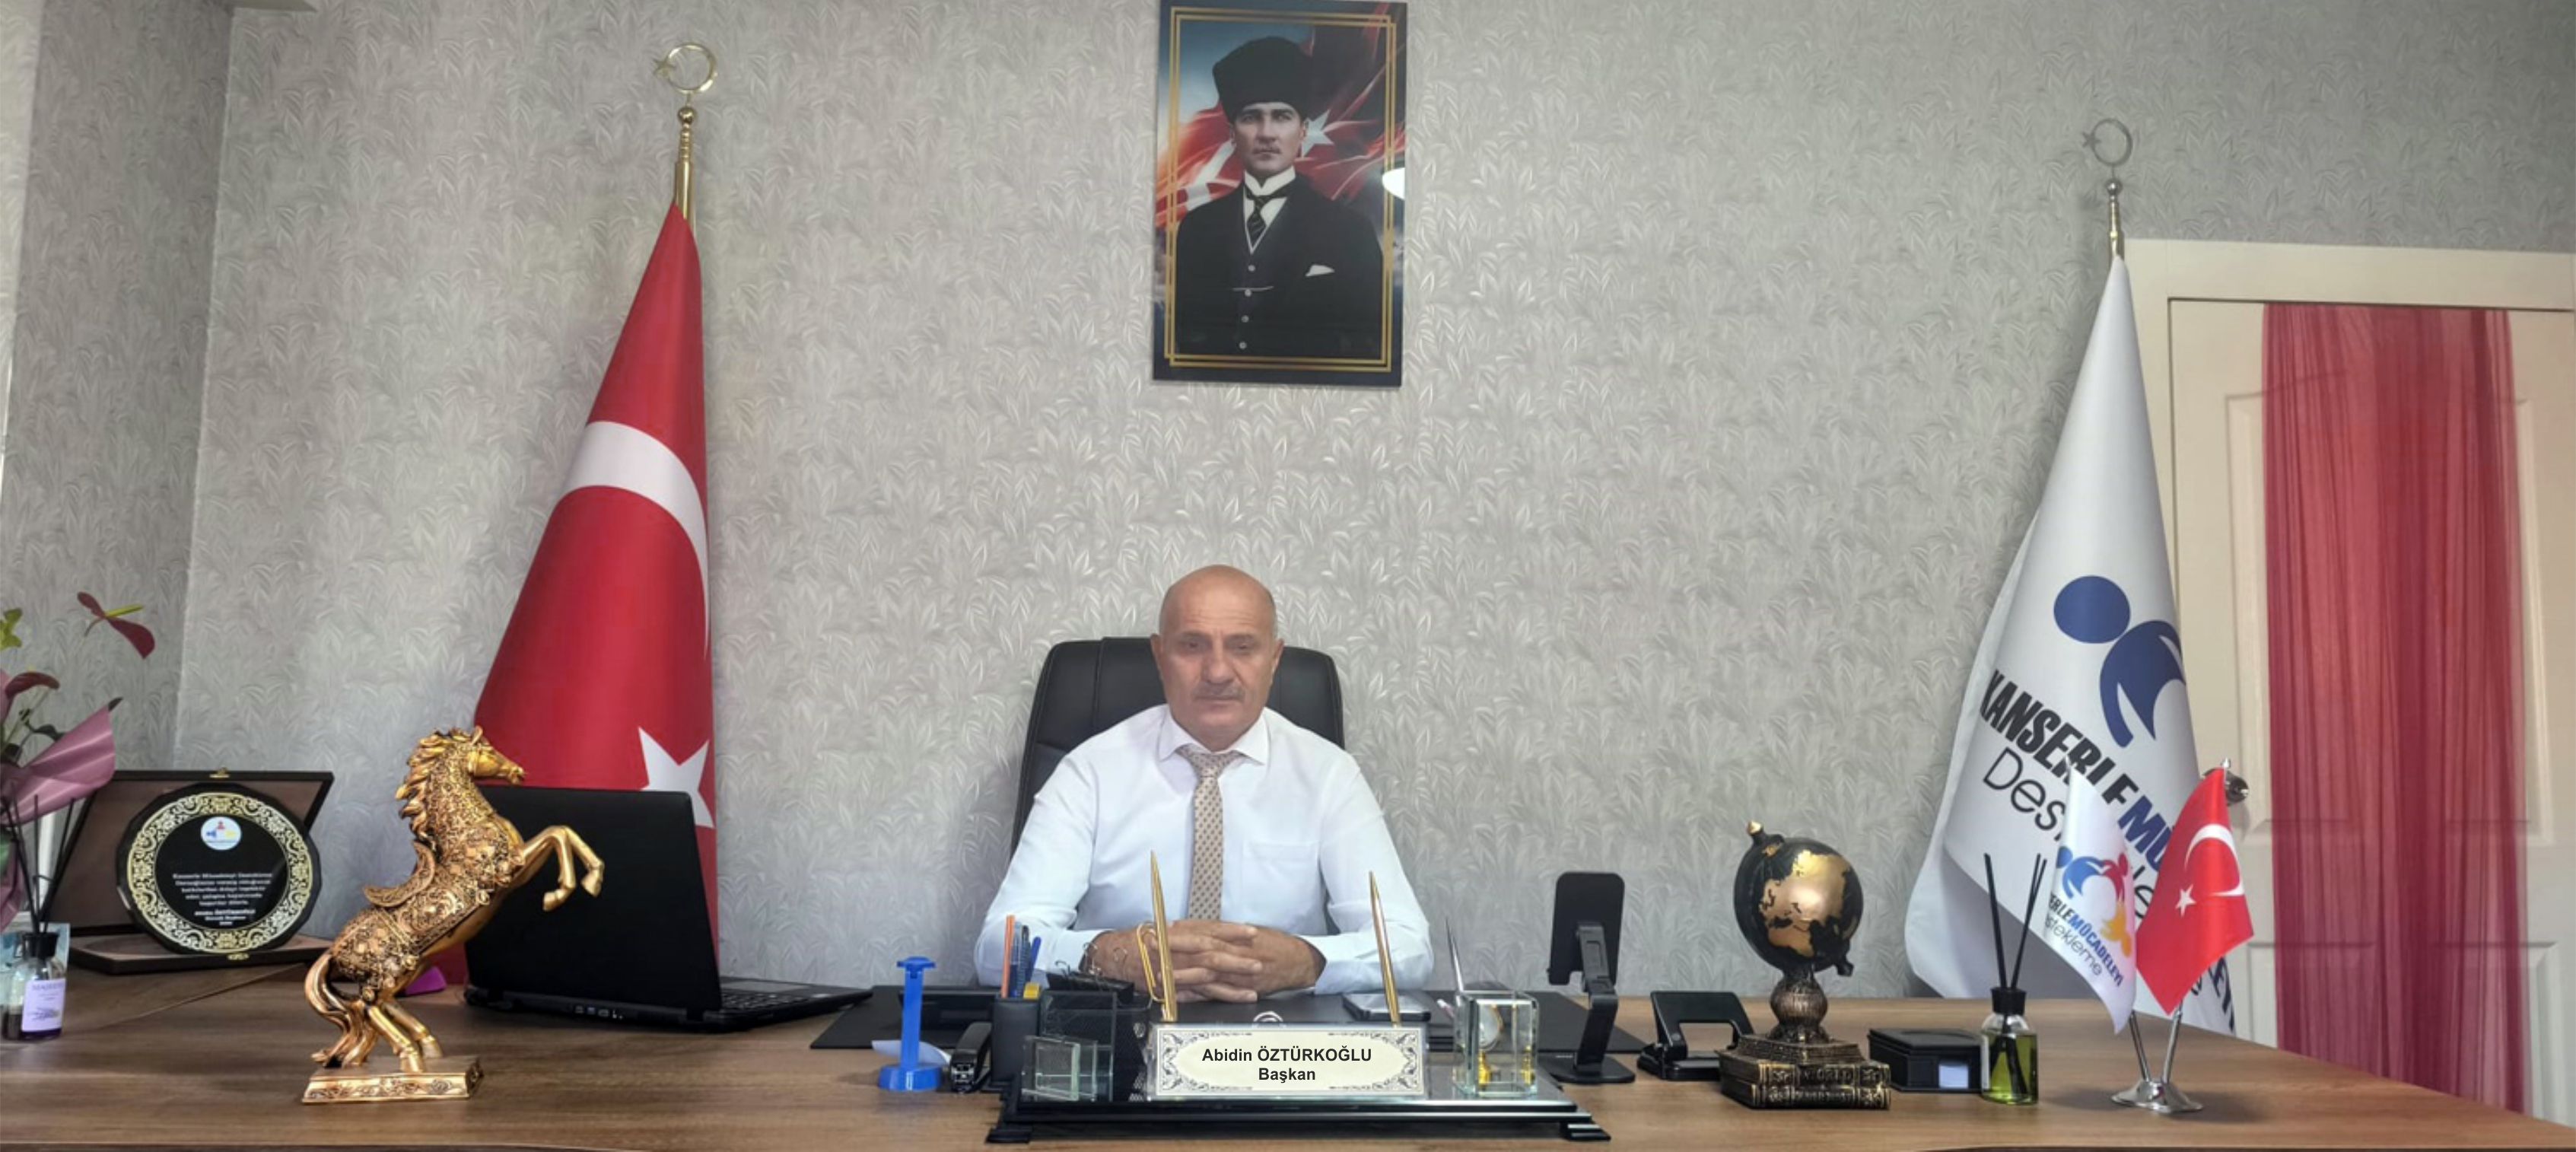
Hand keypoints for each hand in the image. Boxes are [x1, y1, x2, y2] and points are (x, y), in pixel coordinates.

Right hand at [1078, 920, 1260, 998]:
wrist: (1113, 958)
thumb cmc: (1139, 942)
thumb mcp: (1164, 928)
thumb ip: (1189, 932)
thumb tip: (1216, 931)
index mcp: (1176, 932)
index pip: (1209, 930)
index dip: (1231, 931)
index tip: (1251, 932)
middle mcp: (1175, 950)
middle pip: (1212, 954)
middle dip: (1237, 959)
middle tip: (1258, 962)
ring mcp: (1173, 971)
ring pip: (1207, 976)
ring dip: (1232, 982)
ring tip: (1253, 987)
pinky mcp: (1170, 989)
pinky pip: (1196, 993)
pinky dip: (1215, 995)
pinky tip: (1231, 997)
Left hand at [1166, 922, 1323, 1001]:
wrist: (1298, 961)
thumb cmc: (1274, 944)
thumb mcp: (1247, 932)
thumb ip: (1220, 931)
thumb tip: (1190, 927)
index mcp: (1235, 936)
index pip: (1203, 931)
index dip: (1180, 930)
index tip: (1159, 927)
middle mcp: (1235, 953)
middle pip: (1200, 950)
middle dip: (1175, 949)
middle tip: (1152, 947)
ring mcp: (1238, 973)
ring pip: (1206, 973)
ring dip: (1181, 974)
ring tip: (1160, 975)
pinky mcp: (1242, 989)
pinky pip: (1216, 994)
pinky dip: (1198, 995)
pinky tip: (1180, 996)